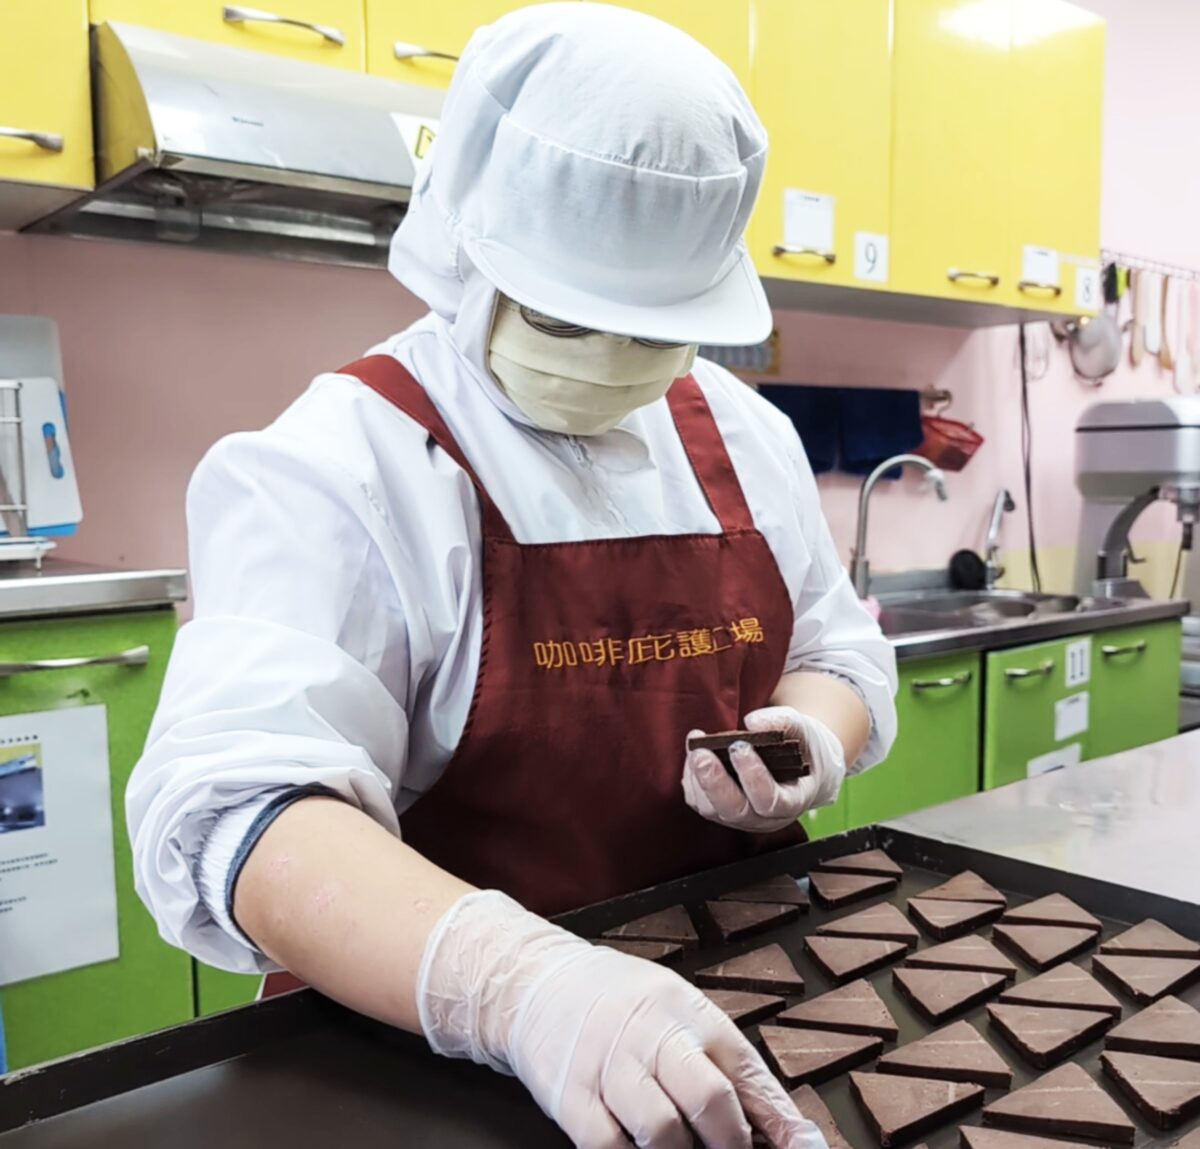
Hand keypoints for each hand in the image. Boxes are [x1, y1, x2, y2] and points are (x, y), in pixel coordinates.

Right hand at [418, 890, 828, 1148]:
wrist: (538, 981)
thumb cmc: (621, 1002)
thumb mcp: (679, 1010)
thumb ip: (723, 1063)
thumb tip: (782, 1128)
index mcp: (689, 1012)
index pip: (746, 1072)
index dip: (782, 1123)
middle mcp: (652, 1035)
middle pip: (707, 1098)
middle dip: (729, 1142)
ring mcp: (609, 1066)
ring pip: (660, 1131)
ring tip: (680, 1148)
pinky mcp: (571, 1095)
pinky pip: (608, 1147)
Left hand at [681, 707, 845, 833]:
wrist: (799, 761)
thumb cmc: (802, 746)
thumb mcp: (802, 729)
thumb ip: (782, 722)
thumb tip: (752, 722)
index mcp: (793, 801)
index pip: (772, 801)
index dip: (753, 777)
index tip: (740, 747)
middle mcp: (766, 817)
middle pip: (736, 811)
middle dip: (715, 782)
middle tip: (701, 753)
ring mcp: (742, 817)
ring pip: (713, 810)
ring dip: (699, 779)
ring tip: (696, 748)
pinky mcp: (721, 810)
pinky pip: (700, 802)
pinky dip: (692, 780)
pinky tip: (694, 754)